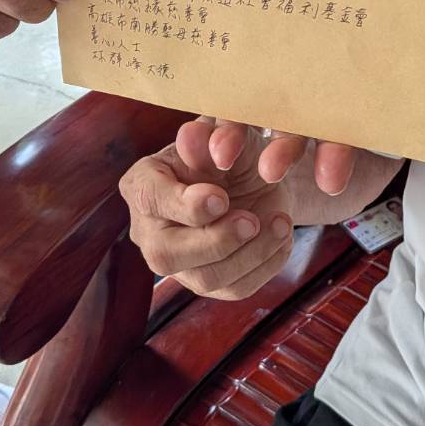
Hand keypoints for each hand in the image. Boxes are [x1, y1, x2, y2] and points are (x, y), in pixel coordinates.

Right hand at [121, 118, 402, 299]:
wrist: (255, 177)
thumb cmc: (231, 151)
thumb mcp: (227, 136)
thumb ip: (211, 136)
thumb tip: (192, 137)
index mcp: (143, 185)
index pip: (150, 200)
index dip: (186, 205)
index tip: (221, 197)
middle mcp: (150, 231)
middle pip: (167, 254)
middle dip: (216, 240)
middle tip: (253, 220)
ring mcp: (178, 263)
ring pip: (205, 278)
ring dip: (249, 255)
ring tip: (280, 223)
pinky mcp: (209, 283)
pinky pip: (234, 289)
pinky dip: (265, 266)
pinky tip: (281, 238)